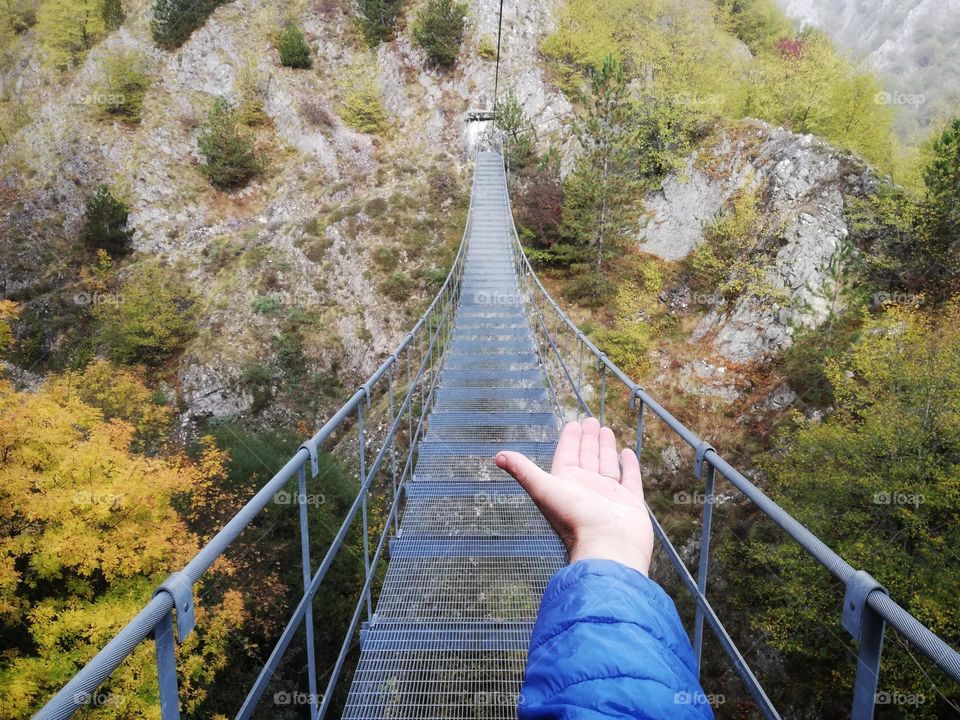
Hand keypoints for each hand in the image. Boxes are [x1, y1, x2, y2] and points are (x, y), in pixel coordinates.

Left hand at [495, 417, 653, 575]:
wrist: (608, 547)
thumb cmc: (574, 519)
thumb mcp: (544, 489)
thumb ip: (523, 471)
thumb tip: (497, 456)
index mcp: (566, 483)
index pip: (566, 455)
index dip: (569, 439)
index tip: (573, 424)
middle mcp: (587, 488)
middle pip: (586, 457)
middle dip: (588, 439)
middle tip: (591, 420)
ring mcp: (609, 495)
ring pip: (606, 464)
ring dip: (605, 447)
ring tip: (606, 430)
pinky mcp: (630, 502)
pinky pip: (629, 478)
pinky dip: (628, 465)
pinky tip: (626, 452)